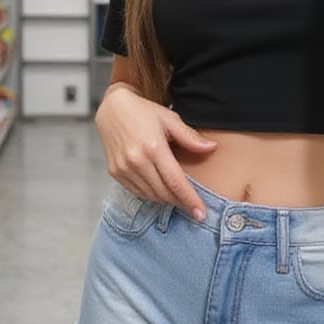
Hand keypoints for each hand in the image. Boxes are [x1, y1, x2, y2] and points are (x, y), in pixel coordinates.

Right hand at [94, 84, 216, 220]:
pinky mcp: (115, 172)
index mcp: (153, 148)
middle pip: (164, 193)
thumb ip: (190, 138)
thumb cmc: (143, 112)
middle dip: (180, 203)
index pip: (176, 182)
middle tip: (193, 207)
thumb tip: (212, 148)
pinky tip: (160, 190)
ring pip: (150, 196)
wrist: (112, 109)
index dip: (190, 200)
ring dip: (166, 200)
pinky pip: (137, 192)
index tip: (201, 214)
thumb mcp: (170, 120)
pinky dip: (151, 195)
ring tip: (178, 197)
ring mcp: (123, 168)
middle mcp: (136, 161)